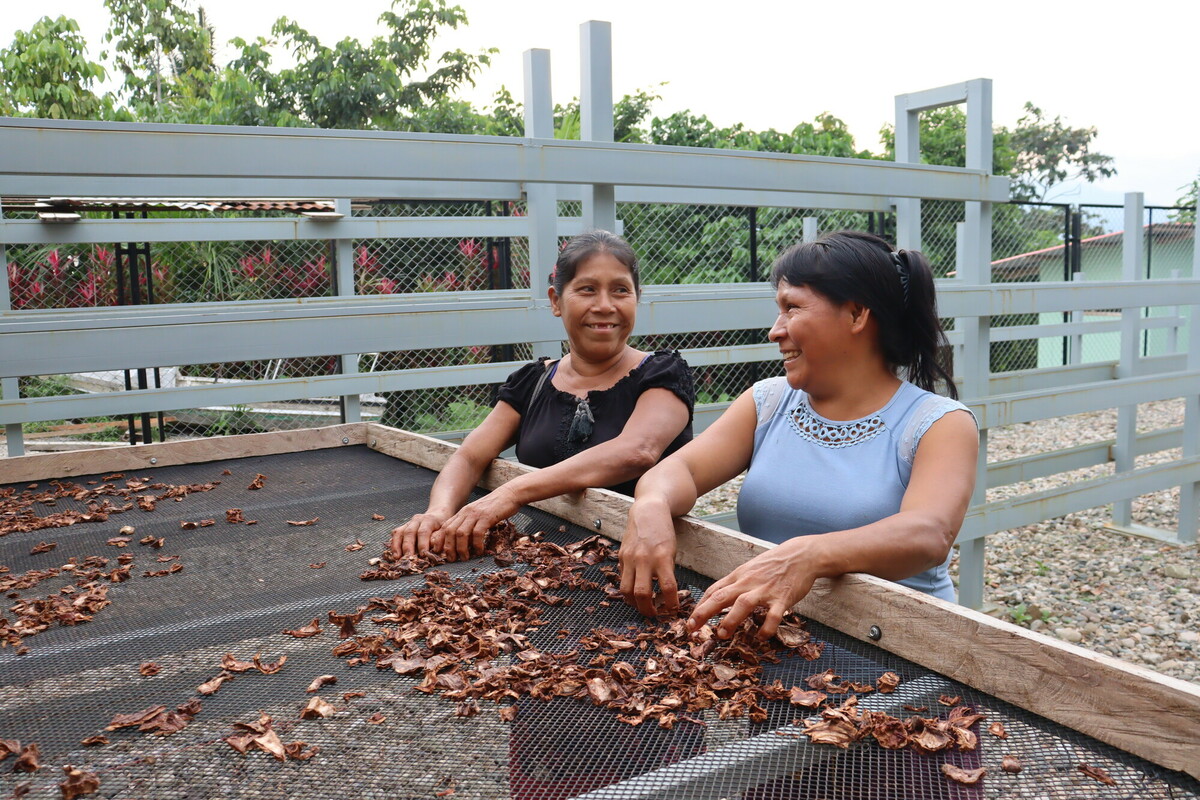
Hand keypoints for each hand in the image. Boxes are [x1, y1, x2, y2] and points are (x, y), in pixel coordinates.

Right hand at [390, 511, 449, 558]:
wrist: (437, 514)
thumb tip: (434, 549)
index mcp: (429, 520)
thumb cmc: (442, 525)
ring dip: (397, 546)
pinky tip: (394, 554)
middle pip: (409, 532)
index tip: (423, 554)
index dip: (422, 543)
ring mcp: (408, 523)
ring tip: (397, 558)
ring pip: (399, 532)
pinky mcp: (403, 527)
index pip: (424, 531)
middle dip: (408, 546)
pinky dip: (394, 544)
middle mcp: (417, 520)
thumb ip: (440, 538)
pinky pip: (396, 534)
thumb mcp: (445, 530)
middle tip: (408, 558)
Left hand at [434, 486, 521, 561]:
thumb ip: (470, 525)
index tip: (441, 553)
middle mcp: (466, 513)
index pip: (445, 527)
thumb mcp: (478, 515)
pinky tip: (480, 551)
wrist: (510, 494)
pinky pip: (477, 533)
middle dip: (449, 548)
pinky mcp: (487, 517)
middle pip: (450, 531)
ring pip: (461, 533)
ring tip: (465, 558)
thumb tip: (465, 542)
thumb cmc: (496, 507)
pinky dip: (477, 544)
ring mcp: (476, 514)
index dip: (440, 541)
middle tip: (452, 559)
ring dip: (461, 548)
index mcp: (462, 513)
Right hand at [618, 499, 679, 618]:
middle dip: (647, 610)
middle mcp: (644, 559)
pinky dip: (628, 587)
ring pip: (626, 590)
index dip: (671, 604)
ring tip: (640, 606)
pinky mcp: (621, 556)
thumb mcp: (671, 551)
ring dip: (633, 603)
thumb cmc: (664, 532)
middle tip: (653, 615)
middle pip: (642, 594)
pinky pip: (622, 578)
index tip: (673, 611)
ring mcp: (629, 558)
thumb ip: (667, 571)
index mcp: (662, 557)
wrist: (648, 511)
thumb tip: (665, 594)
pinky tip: (634, 589)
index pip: (668, 588)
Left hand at [687, 537, 819, 639]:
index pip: (714, 590)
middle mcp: (748, 582)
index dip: (700, 606)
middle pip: (721, 596)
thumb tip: (716, 597)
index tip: (690, 621)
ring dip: (731, 619)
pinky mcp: (782, 598)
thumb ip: (734, 584)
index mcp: (738, 576)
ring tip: (722, 634)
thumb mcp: (749, 569)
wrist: (801, 555)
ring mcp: (765, 590)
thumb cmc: (773, 564)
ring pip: (743, 604)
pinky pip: (773, 615)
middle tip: (692, 628)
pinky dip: (766, 628)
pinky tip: (761, 638)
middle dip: (704, 612)